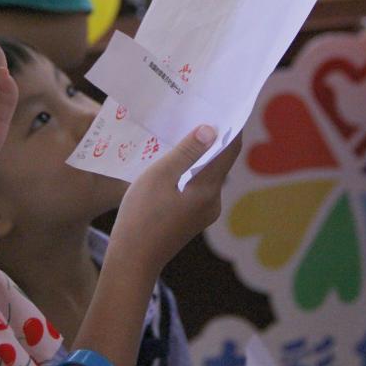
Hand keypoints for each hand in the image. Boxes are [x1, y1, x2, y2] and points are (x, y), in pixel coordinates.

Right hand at [108, 127, 242, 277]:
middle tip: (200, 112)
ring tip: (184, 132)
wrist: (132, 261)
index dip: (232, 126)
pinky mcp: (193, 219)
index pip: (230, 150)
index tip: (227, 105)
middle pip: (220, 162)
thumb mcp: (159, 177)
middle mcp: (213, 201)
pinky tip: (174, 162)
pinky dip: (191, 171)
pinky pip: (198, 187)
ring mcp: (204, 212)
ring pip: (208, 175)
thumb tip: (210, 129)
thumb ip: (185, 152)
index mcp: (208, 189)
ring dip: (199, 155)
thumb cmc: (141, 216)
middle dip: (213, 138)